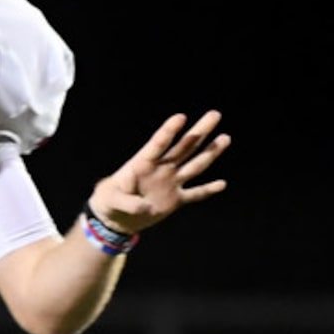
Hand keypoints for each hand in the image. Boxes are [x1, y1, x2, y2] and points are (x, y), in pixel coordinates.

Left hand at [88, 110, 229, 233]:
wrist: (115, 219)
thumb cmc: (108, 202)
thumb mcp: (110, 200)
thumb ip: (127, 202)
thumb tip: (145, 208)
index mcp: (142, 163)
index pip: (158, 144)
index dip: (169, 131)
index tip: (181, 117)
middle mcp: (161, 169)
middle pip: (184, 147)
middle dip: (199, 131)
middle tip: (215, 114)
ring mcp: (170, 183)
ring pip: (194, 165)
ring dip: (210, 152)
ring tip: (225, 137)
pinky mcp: (175, 200)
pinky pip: (195, 194)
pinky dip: (208, 190)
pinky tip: (222, 184)